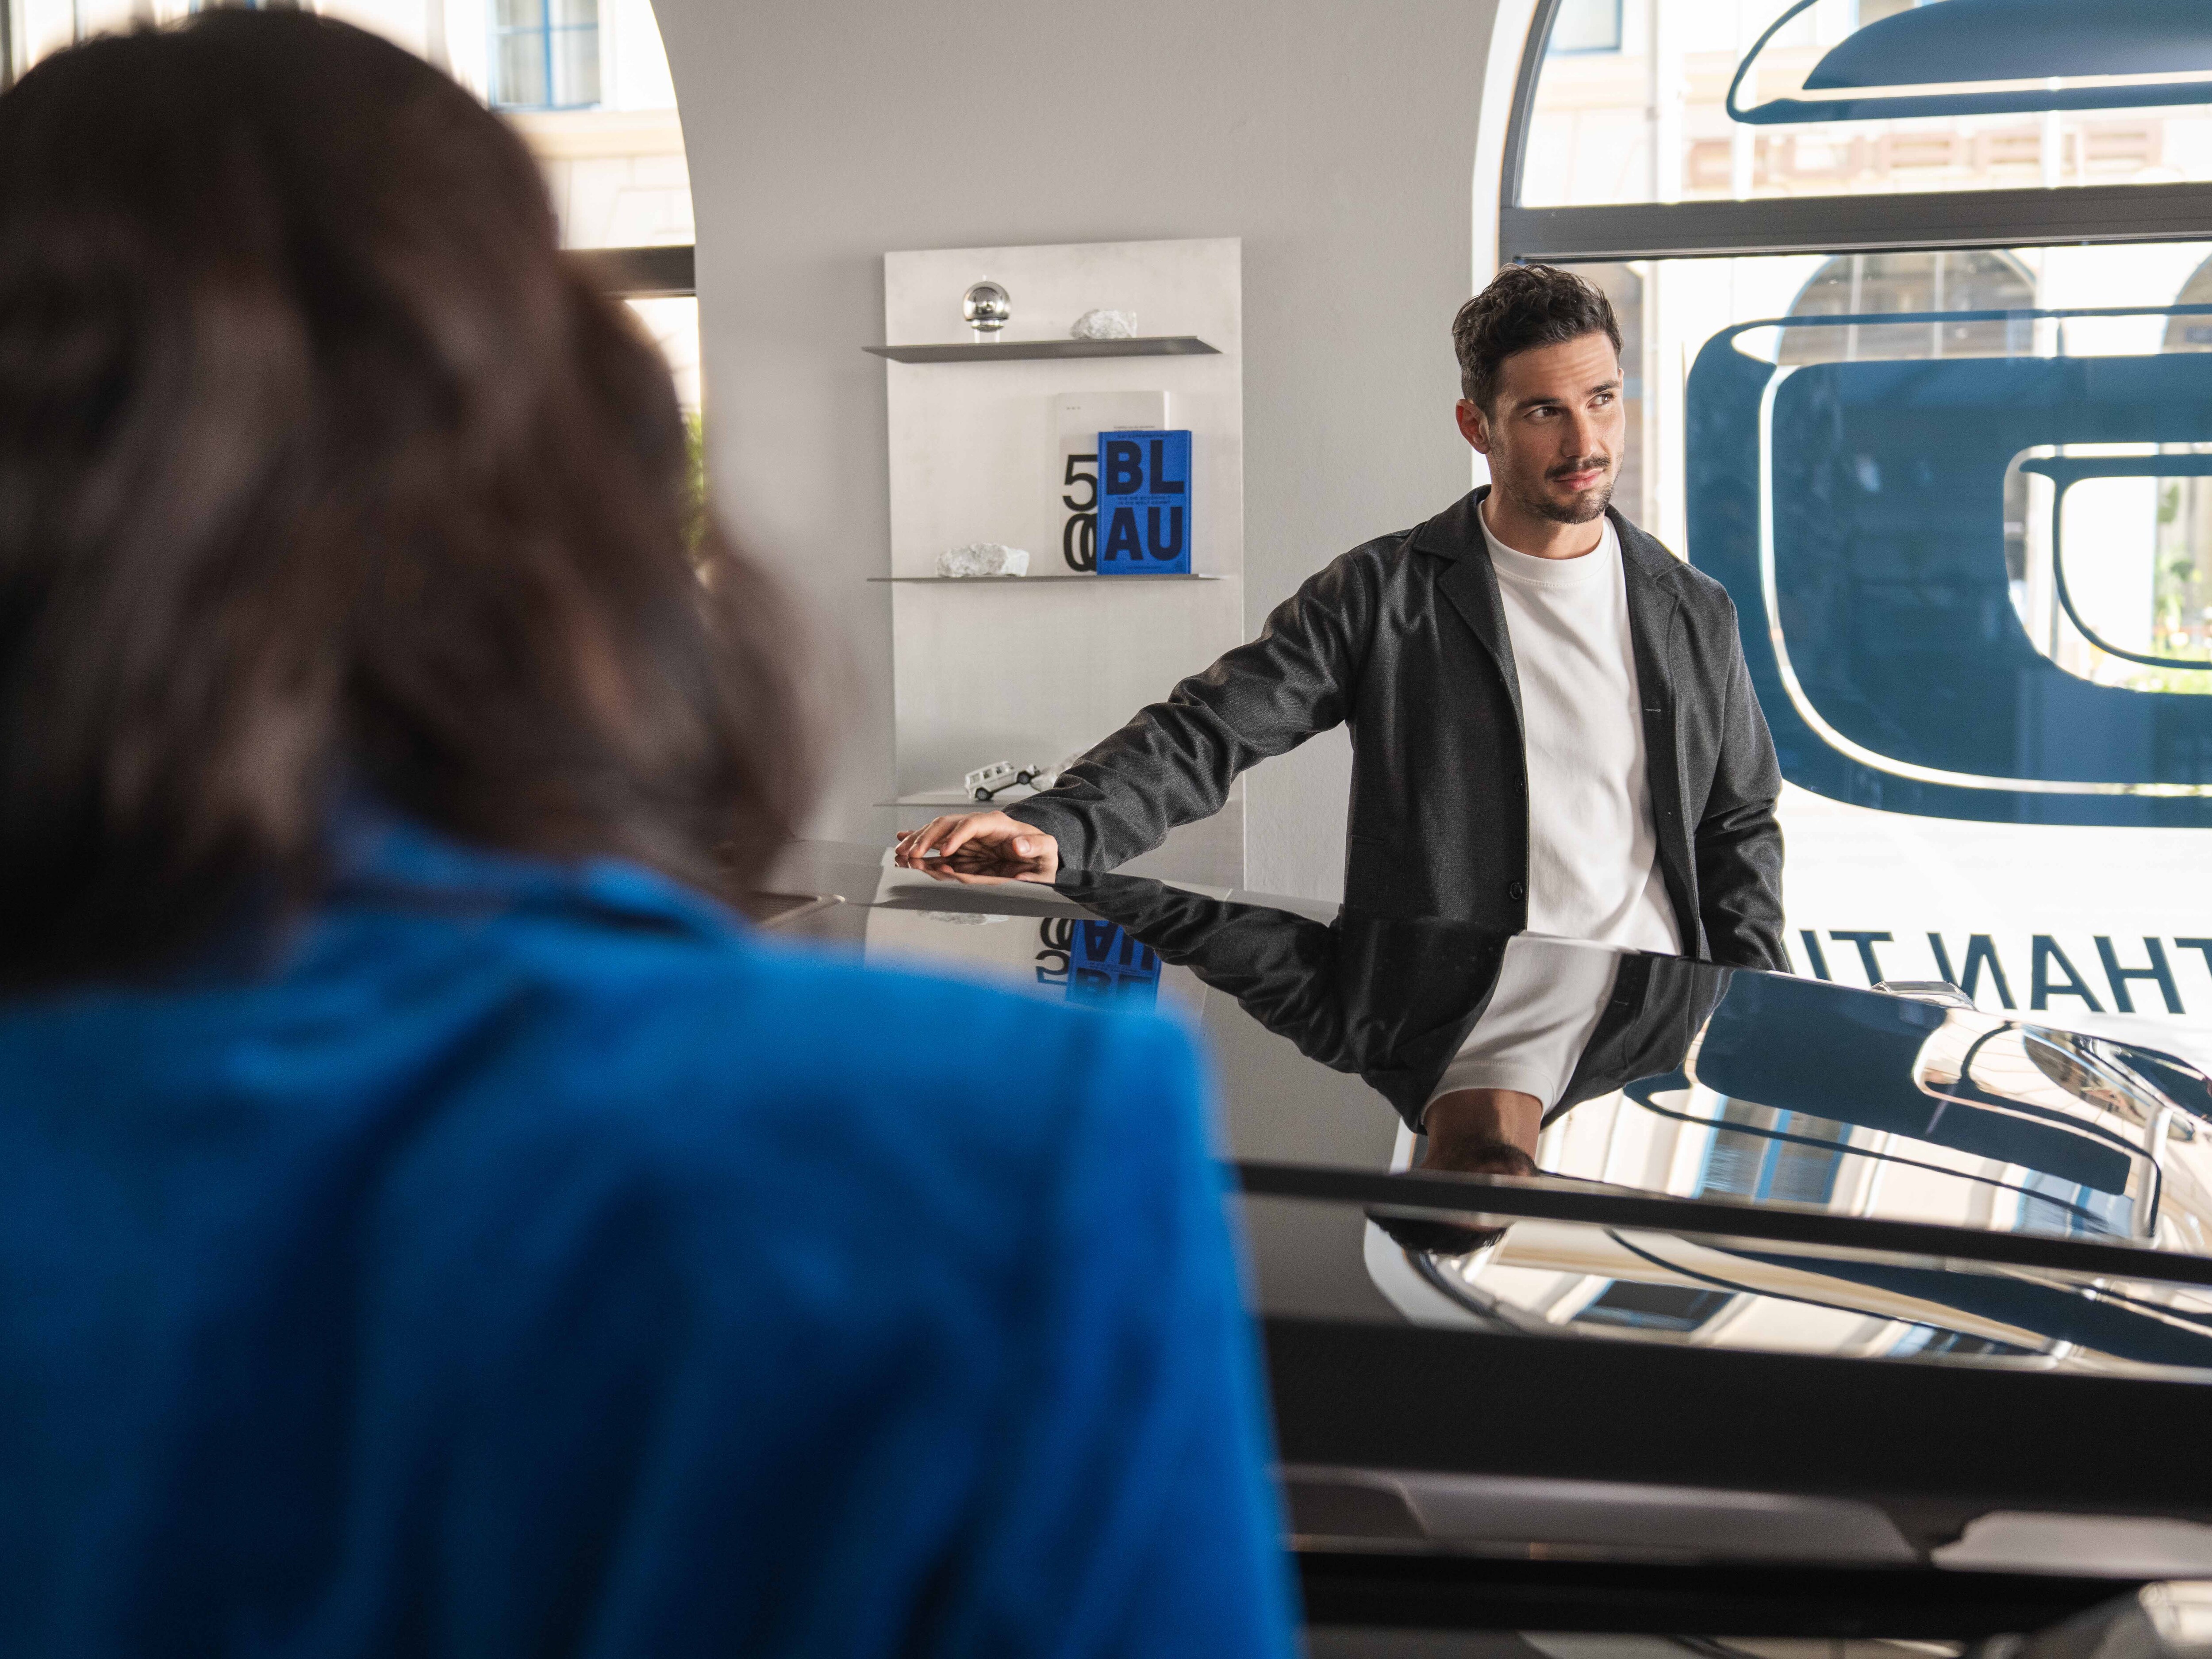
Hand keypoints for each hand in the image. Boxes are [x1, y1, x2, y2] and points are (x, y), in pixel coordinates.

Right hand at [894, 810, 1059, 875]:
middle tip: (913, 853)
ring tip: (901, 851)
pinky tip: (902, 840)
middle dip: (928, 837)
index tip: (947, 850)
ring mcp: (968, 837)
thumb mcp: (1047, 850)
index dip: (958, 835)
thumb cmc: (1042, 852)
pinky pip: (937, 843)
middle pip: (948, 824)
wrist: (1038, 856)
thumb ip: (1036, 846)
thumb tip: (1019, 845)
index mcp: (999, 824)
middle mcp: (979, 827)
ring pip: (937, 832)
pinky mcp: (962, 848)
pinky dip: (920, 842)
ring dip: (918, 841)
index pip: (973, 823)